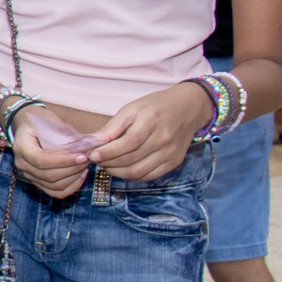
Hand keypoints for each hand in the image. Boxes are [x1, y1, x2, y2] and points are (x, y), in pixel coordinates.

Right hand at [7, 109, 89, 198]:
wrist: (29, 127)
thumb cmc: (41, 122)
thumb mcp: (51, 122)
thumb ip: (67, 136)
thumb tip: (93, 143)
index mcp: (22, 147)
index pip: (41, 160)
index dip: (63, 161)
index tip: (82, 156)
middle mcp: (22, 165)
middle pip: (48, 175)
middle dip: (72, 169)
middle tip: (88, 159)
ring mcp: (29, 176)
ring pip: (53, 186)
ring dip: (74, 178)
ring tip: (85, 165)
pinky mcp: (38, 182)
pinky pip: (56, 192)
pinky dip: (71, 187)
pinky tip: (81, 175)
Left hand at [85, 83, 209, 180]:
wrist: (189, 108)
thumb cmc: (156, 106)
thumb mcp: (132, 108)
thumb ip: (113, 126)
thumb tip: (92, 142)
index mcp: (152, 121)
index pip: (128, 143)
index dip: (108, 152)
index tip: (92, 154)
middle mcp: (164, 139)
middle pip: (131, 159)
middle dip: (108, 162)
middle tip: (96, 160)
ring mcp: (170, 153)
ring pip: (138, 171)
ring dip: (117, 172)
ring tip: (106, 165)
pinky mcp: (174, 162)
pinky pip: (149, 176)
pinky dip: (132, 176)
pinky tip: (121, 169)